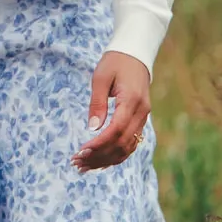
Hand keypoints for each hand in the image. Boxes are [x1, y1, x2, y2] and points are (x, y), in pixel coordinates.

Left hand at [73, 51, 151, 170]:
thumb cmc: (115, 62)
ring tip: (84, 166)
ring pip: (127, 148)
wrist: (135, 55)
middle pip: (122, 143)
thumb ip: (97, 103)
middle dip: (99, 156)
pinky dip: (115, 156)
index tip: (81, 151)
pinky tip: (100, 163)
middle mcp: (141, 112)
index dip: (99, 144)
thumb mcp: (101, 77)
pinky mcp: (140, 121)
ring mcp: (143, 118)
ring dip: (106, 160)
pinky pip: (130, 144)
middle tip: (77, 163)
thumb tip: (92, 128)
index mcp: (132, 100)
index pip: (117, 129)